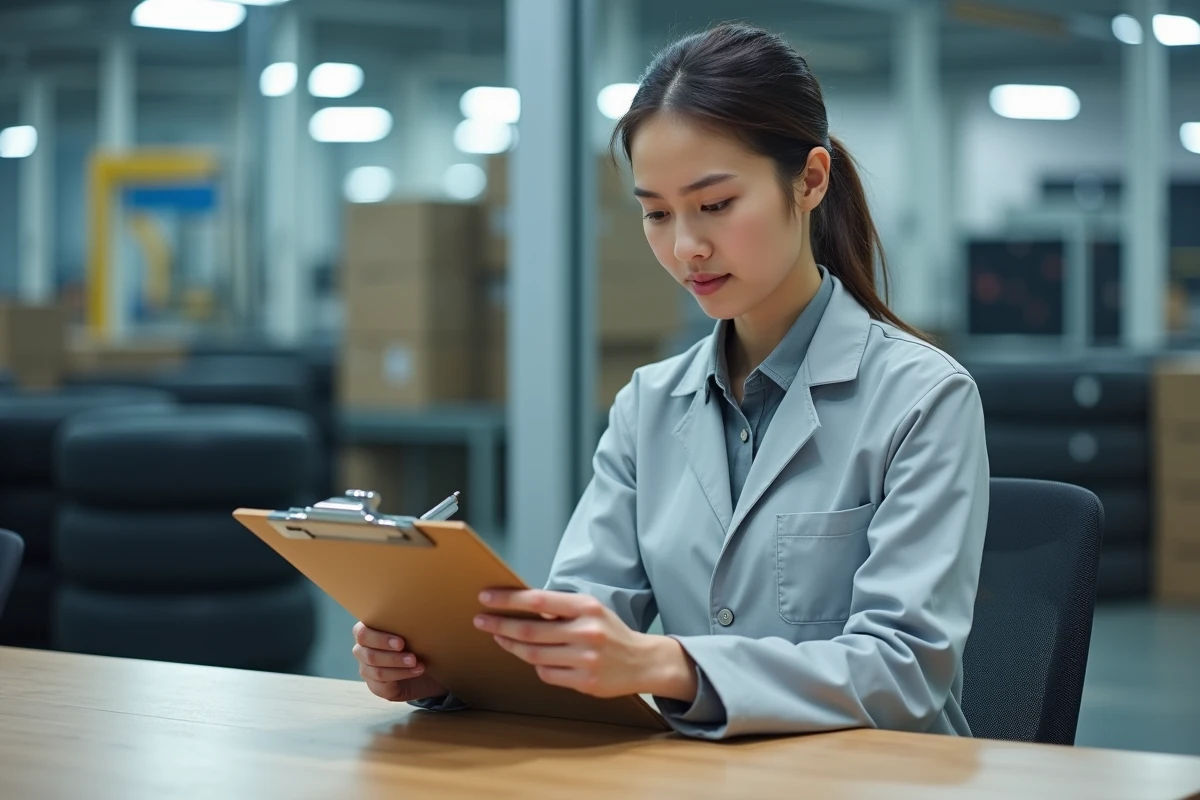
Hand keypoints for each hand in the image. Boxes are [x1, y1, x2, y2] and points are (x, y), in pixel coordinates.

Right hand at [352, 622, 446, 702]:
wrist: (425, 666)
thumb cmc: (414, 641)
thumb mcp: (410, 630)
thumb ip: (405, 623)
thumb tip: (419, 614)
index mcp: (366, 631)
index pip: (361, 633)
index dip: (380, 639)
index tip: (401, 643)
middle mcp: (362, 650)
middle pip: (368, 655)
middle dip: (392, 656)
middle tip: (413, 657)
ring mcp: (366, 670)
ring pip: (377, 671)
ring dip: (399, 667)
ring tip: (417, 664)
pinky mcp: (376, 686)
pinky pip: (384, 683)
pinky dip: (402, 675)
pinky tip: (417, 671)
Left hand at [474, 589, 697, 701]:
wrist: (643, 662)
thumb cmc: (610, 631)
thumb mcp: (590, 610)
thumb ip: (560, 609)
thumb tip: (520, 605)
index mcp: (587, 608)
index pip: (538, 600)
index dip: (508, 600)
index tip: (486, 598)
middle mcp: (587, 632)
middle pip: (530, 631)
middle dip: (500, 625)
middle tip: (481, 621)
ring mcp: (586, 660)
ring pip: (534, 655)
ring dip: (512, 646)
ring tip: (500, 638)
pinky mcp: (585, 682)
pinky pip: (547, 674)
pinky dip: (536, 665)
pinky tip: (532, 658)